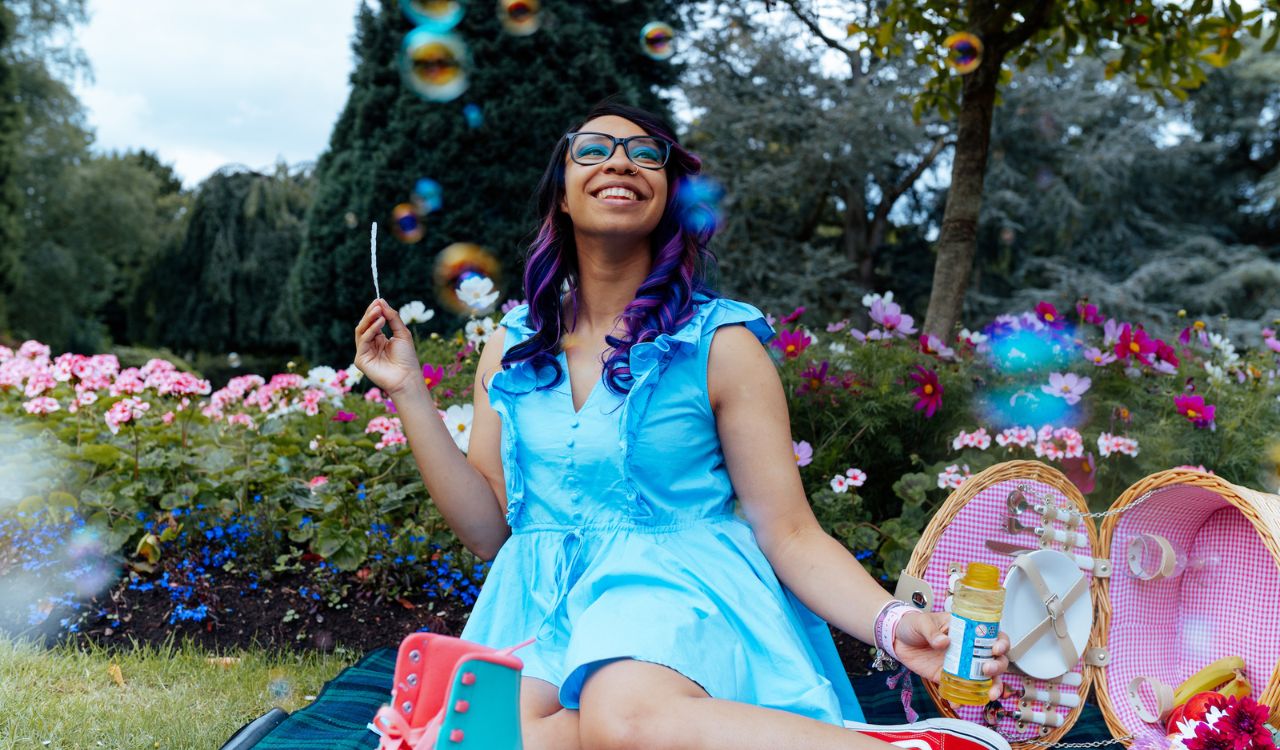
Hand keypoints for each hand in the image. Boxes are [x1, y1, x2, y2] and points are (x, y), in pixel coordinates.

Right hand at [354, 299, 422, 397]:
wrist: (407, 377)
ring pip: (361, 331)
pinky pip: (363, 340)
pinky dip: (371, 330)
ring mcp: (364, 352)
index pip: (372, 322)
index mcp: (379, 339)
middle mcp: (370, 345)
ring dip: (369, 319)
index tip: (379, 300)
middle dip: (370, 313)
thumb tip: (381, 301)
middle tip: (377, 304)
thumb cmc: (407, 357)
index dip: (374, 311)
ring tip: (379, 311)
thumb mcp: (402, 333)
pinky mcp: (360, 359)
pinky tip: (380, 322)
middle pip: (365, 325)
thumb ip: (392, 317)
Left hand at [892, 610, 1009, 703]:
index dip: (1001, 642)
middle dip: (998, 667)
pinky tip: (960, 703)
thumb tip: (944, 642)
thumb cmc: (912, 625)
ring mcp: (961, 665)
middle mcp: (969, 649)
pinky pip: (963, 691)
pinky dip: (965, 700)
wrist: (896, 640)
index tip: (996, 649)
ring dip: (992, 687)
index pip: (992, 635)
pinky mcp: (949, 678)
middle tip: (987, 670)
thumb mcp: (921, 622)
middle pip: (995, 659)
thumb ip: (931, 631)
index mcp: (967, 630)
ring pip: (985, 678)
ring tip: (989, 695)